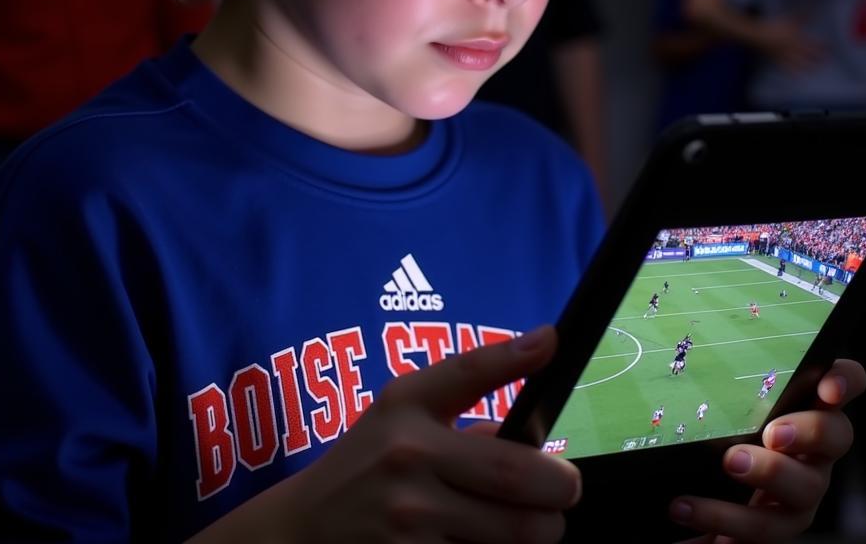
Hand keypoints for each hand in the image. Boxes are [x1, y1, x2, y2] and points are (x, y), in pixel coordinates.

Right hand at [198, 326, 579, 543]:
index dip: (510, 357)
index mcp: (406, 408)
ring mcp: (410, 522)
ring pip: (512, 534)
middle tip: (563, 491)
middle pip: (515, 475)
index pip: (465, 373)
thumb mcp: (400, 415)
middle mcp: (408, 459)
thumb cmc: (367, 462)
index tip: (552, 341)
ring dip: (537, 533)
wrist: (302, 530)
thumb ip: (463, 412)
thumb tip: (534, 435)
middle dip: (559, 488)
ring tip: (531, 523)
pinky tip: (488, 543)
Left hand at [672, 359, 865, 543]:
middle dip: (808, 431)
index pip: (846, 382)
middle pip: (834, 436)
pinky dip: (722, 519)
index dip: (845, 381)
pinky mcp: (776, 525)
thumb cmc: (723, 429)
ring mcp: (801, 491)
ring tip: (728, 462)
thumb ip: (726, 380)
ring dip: (768, 474)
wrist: (710, 496)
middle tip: (772, 432)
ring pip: (803, 488)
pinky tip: (686, 508)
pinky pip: (760, 529)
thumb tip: (688, 348)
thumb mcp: (727, 399)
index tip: (828, 387)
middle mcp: (815, 450)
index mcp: (808, 408)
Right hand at [754, 18, 824, 71]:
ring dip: (808, 67)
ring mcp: (785, 56)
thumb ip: (802, 17)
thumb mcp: (789, 20)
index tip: (830, 46)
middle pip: (809, 55)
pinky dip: (793, 73)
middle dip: (818, 58)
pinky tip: (798, 77)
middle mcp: (793, 49)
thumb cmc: (774, 26)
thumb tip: (812, 10)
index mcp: (796, 38)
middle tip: (827, 60)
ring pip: (799, 64)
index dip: (822, 45)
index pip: (813, 43)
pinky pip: (787, 69)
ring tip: (815, 70)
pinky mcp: (778, 60)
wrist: (758, 35)